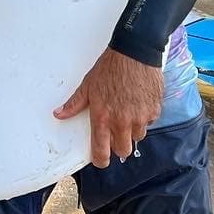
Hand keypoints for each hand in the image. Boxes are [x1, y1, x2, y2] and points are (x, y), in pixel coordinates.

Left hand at [53, 48, 162, 168]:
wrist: (135, 53)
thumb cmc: (110, 68)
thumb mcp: (88, 85)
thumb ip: (74, 103)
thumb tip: (58, 114)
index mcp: (103, 118)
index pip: (102, 152)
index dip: (101, 160)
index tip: (101, 159)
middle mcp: (122, 122)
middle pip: (123, 151)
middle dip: (119, 145)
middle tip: (116, 132)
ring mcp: (140, 117)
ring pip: (137, 137)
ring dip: (132, 130)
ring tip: (128, 113)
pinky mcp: (154, 110)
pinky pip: (150, 122)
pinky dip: (145, 117)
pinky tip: (139, 103)